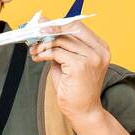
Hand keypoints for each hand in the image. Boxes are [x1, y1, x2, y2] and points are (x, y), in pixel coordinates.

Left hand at [28, 17, 111, 131]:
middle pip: (71, 29)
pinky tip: (37, 57)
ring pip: (62, 41)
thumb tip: (44, 30)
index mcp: (100, 47)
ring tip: (34, 50)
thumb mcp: (68, 63)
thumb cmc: (75, 89)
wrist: (84, 112)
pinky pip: (57, 52)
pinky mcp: (80, 66)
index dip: (58, 23)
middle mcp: (99, 51)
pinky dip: (44, 53)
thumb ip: (61, 47)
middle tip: (34, 31)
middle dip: (50, 29)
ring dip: (43, 44)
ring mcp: (92, 58)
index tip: (42, 23)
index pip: (78, 26)